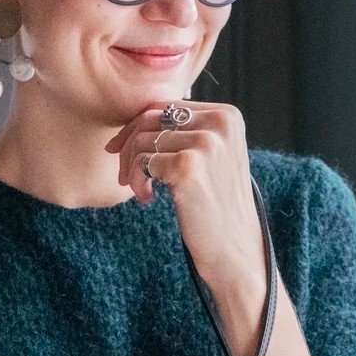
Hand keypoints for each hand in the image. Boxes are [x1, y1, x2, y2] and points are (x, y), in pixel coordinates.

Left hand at [103, 100, 265, 286]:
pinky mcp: (189, 166)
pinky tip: (148, 198)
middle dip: (128, 146)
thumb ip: (184, 132)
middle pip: (151, 118)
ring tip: (143, 191)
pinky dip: (136, 182)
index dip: (137, 126)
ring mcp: (206, 143)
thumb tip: (134, 120)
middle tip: (125, 176)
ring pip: (142, 140)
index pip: (166, 106)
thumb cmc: (216, 207)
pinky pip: (142, 162)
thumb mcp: (210, 158)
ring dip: (132, 168)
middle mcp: (220, 123)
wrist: (235, 249)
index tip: (120, 150)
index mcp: (227, 116)